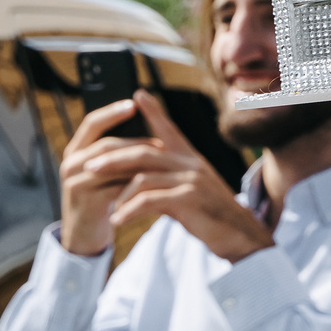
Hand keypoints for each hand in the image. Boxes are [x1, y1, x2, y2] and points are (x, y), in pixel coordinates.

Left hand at [60, 90, 271, 263]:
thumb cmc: (213, 215)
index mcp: (191, 159)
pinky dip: (130, 210)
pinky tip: (118, 220)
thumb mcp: (192, 192)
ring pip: (144, 177)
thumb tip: (142, 182)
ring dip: (120, 192)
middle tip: (89, 166)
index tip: (138, 94)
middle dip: (113, 158)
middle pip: (144, 153)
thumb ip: (170, 182)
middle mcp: (191, 164)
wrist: (241, 236)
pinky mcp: (189, 199)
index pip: (170, 129)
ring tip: (107, 205)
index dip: (154, 111)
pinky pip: (150, 200)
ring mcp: (192, 180)